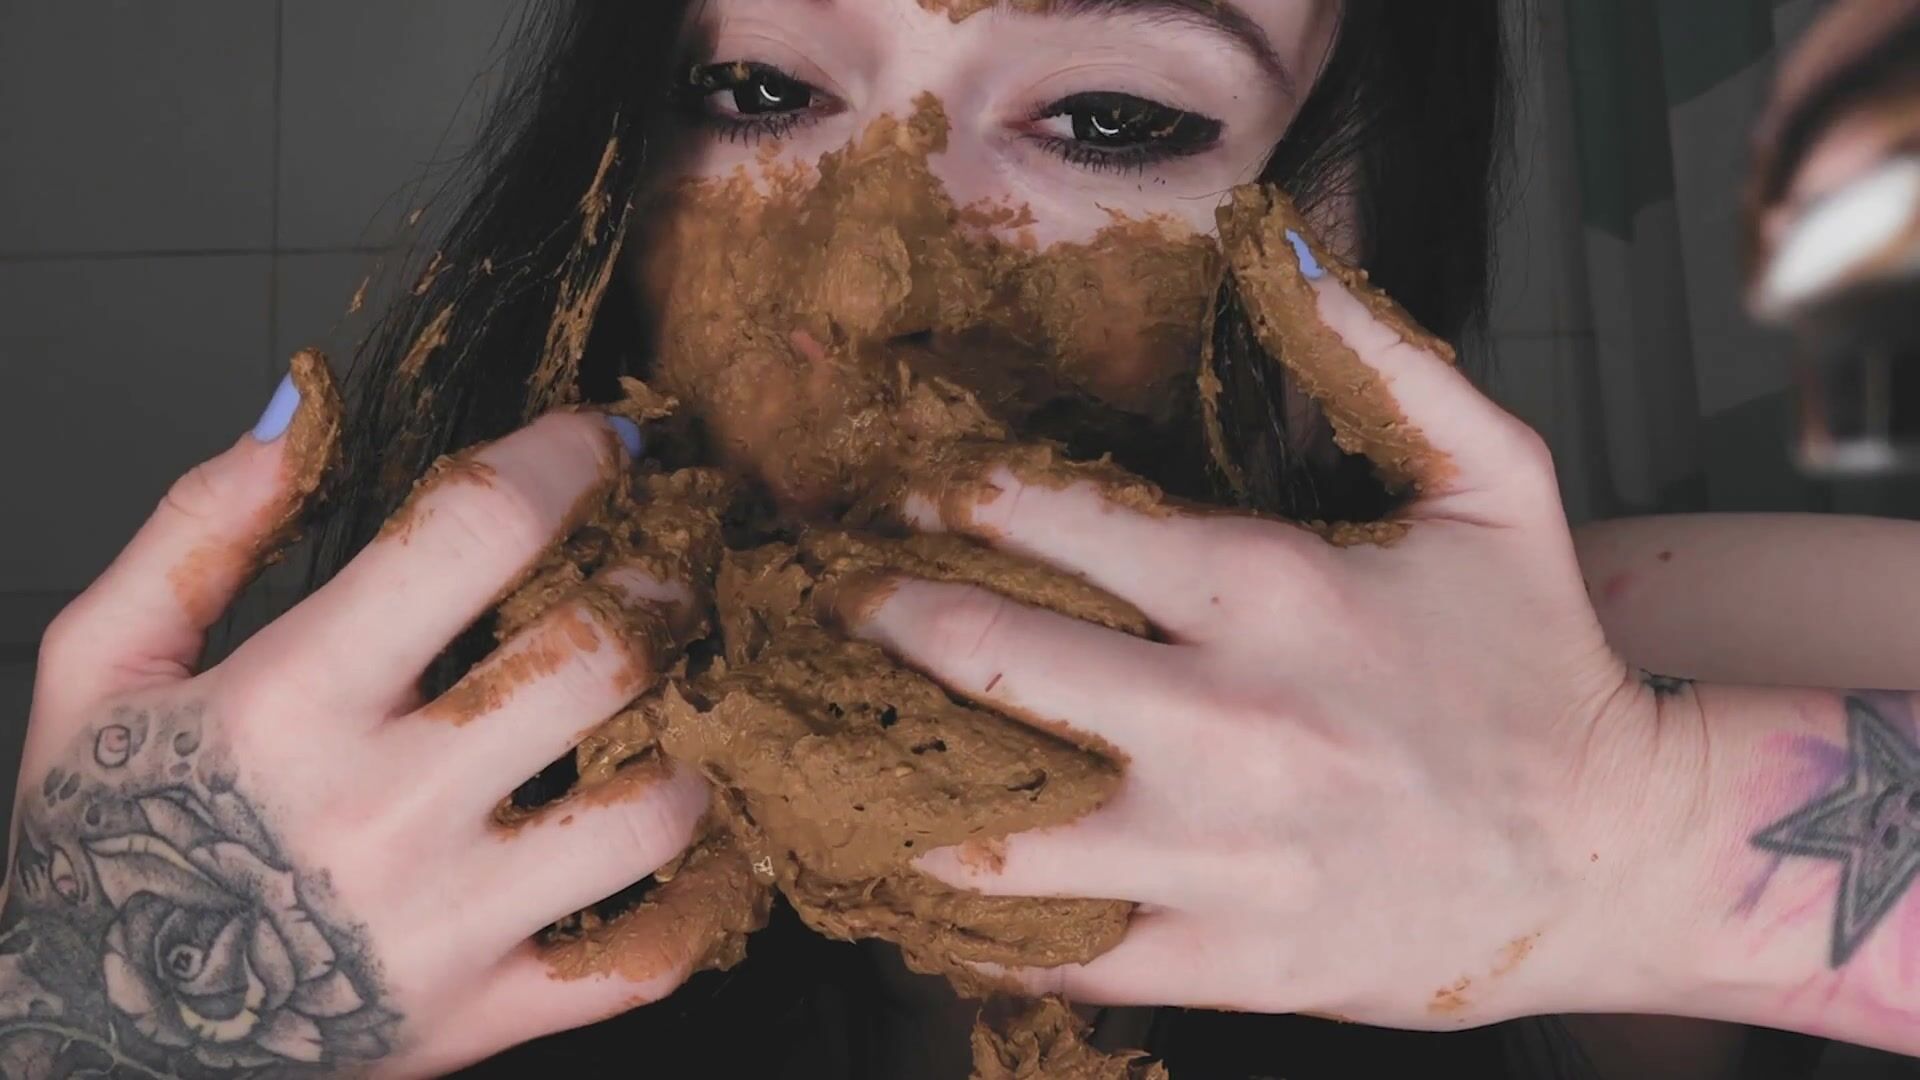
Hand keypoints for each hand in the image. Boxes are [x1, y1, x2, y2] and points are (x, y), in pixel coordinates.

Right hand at [4, 360, 707, 1077]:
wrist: (92, 1045)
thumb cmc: (102, 844)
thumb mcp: (100, 667)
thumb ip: (198, 529)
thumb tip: (302, 415)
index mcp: (294, 699)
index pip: (477, 532)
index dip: (568, 459)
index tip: (610, 442)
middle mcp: (385, 807)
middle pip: (596, 657)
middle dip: (660, 585)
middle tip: (671, 564)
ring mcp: (449, 922)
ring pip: (653, 807)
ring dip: (697, 739)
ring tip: (691, 700)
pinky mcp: (486, 1014)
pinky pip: (650, 956)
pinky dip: (701, 896)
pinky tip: (695, 836)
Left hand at [852, 255, 1674, 1027]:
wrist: (1615, 860)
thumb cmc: (1542, 666)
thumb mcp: (1496, 482)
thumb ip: (1386, 359)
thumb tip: (1280, 253)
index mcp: (1268, 591)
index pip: (1048, 520)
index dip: (945, 498)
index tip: (896, 497)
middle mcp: (1223, 720)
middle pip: (981, 656)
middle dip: (875, 617)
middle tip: (822, 602)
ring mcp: (1215, 851)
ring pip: (987, 822)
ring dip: (886, 776)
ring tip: (831, 743)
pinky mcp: (1221, 958)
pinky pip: (1054, 946)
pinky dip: (970, 920)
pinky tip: (918, 884)